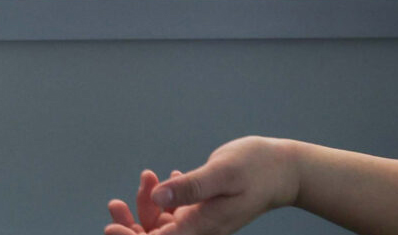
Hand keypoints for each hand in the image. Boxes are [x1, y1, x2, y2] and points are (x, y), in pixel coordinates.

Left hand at [105, 138, 300, 234]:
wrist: (284, 170)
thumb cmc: (257, 168)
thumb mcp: (223, 173)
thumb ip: (190, 187)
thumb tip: (158, 197)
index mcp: (203, 227)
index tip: (113, 225)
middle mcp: (200, 229)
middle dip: (132, 225)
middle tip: (113, 205)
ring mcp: (201, 221)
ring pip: (163, 223)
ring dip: (146, 205)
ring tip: (146, 176)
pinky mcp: (203, 210)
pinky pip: (175, 212)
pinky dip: (163, 197)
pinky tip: (162, 178)